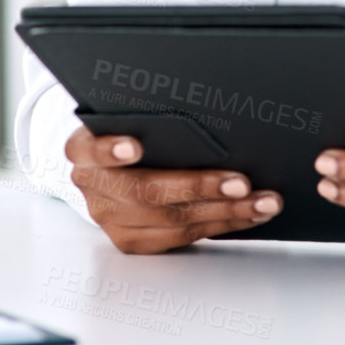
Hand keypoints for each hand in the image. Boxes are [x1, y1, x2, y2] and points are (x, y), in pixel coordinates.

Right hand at [64, 126, 282, 253]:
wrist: (104, 161)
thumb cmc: (126, 127)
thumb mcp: (126, 112)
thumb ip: (147, 114)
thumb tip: (208, 104)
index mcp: (82, 148)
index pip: (91, 148)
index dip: (110, 150)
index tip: (134, 146)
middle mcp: (92, 186)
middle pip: (145, 192)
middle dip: (198, 187)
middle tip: (240, 182)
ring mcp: (111, 219)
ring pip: (172, 221)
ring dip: (225, 212)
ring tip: (262, 201)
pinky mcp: (133, 240)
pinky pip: (183, 237)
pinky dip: (223, 224)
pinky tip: (250, 213)